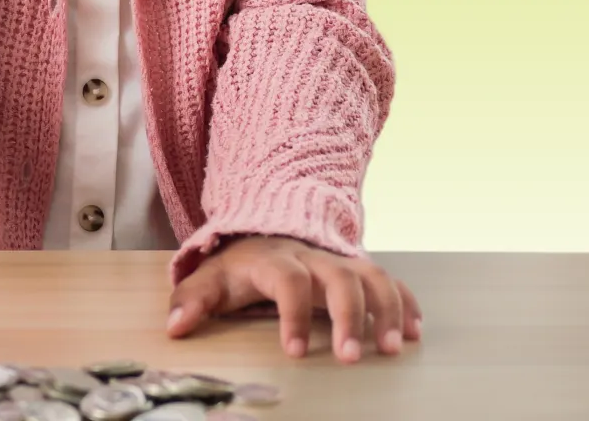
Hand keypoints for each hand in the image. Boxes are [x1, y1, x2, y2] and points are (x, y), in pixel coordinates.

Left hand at [166, 235, 421, 362]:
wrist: (266, 229)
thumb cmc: (240, 265)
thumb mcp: (211, 278)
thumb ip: (192, 299)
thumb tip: (174, 327)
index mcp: (276, 259)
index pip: (289, 281)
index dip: (294, 315)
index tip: (295, 352)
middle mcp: (314, 257)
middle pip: (339, 278)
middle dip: (349, 317)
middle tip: (350, 358)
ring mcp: (340, 261)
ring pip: (372, 276)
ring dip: (386, 310)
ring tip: (392, 348)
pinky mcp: (359, 269)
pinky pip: (389, 280)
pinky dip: (405, 302)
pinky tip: (414, 331)